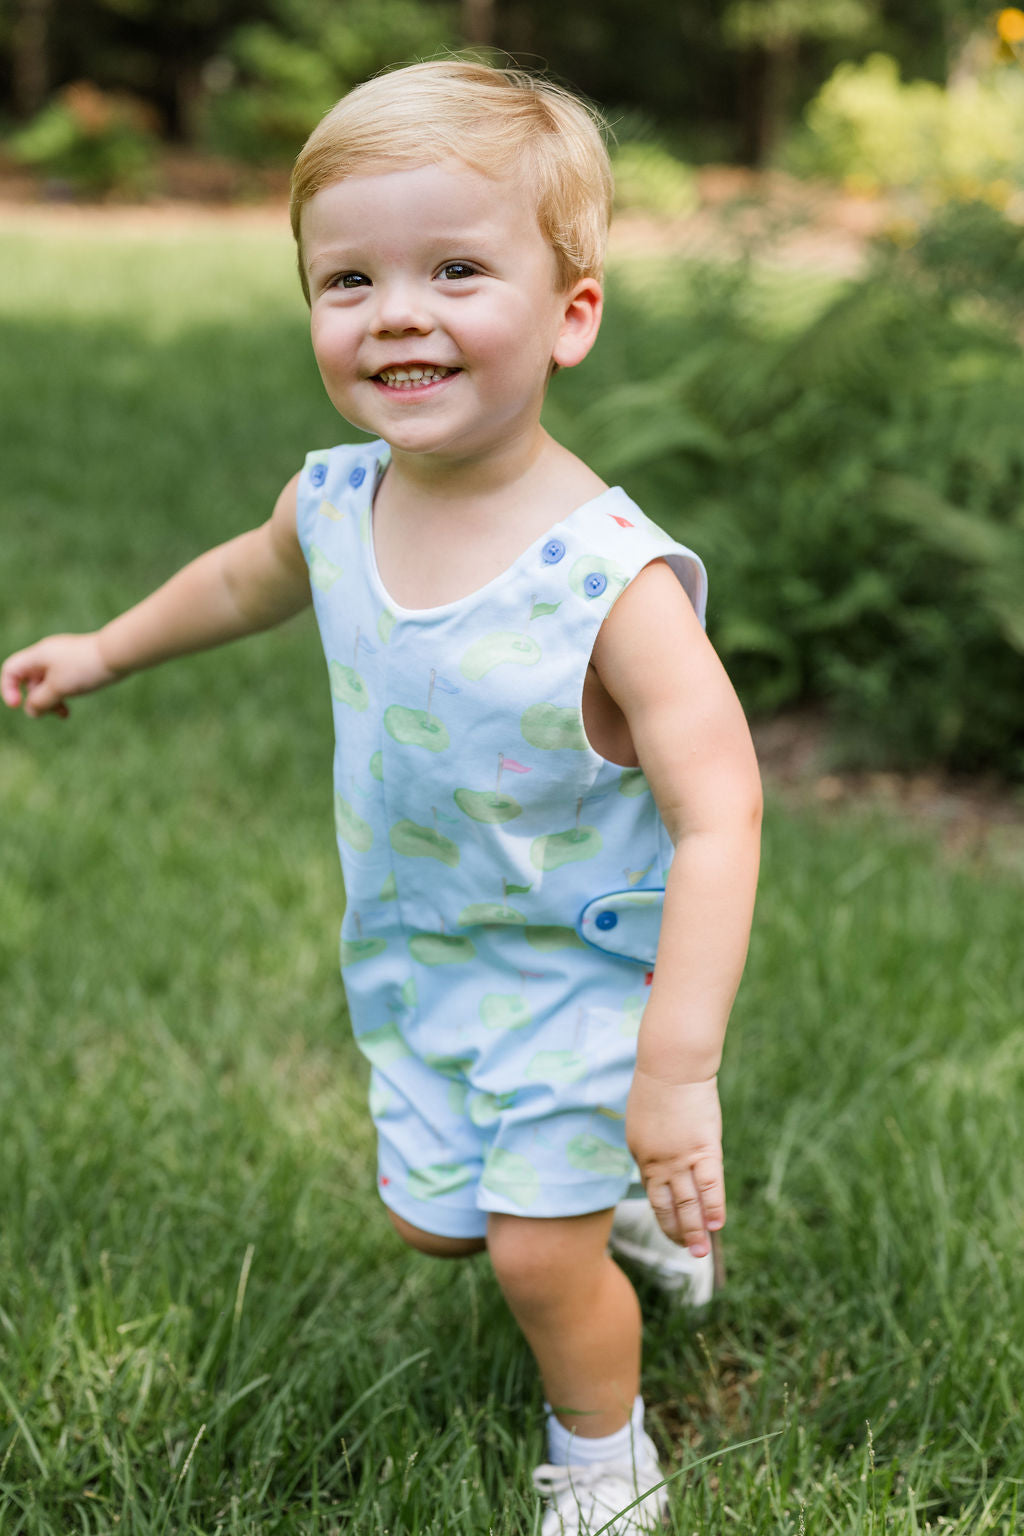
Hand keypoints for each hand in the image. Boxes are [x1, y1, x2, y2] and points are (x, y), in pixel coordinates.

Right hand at [1, 633, 117, 718]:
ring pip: (47, 683)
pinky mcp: (77, 665)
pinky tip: (69, 709)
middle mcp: (48, 654)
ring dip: (51, 701)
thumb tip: (31, 711)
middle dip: (36, 699)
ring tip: (63, 714)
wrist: (118, 654)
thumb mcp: (58, 688)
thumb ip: (40, 701)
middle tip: (51, 712)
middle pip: (29, 680)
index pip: (10, 669)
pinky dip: (62, 695)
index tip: (17, 705)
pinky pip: (62, 682)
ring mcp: (63, 659)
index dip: (8, 689)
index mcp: (38, 655)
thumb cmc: (86, 668)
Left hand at [625, 1069, 723, 1256]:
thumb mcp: (644, 1116)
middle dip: (676, 1232)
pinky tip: (717, 1226)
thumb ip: (651, 1140)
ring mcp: (680, 1159)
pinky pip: (710, 1187)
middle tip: (685, 1252)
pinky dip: (713, 1209)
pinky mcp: (703, 1150)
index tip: (671, 1226)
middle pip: (666, 1206)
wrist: (671, 1066)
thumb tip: (660, 1153)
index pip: (652, 1191)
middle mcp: (657, 1163)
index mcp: (640, 1154)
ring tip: (700, 1252)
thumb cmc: (658, 1083)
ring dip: (694, 1232)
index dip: (663, 1212)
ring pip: (688, 1204)